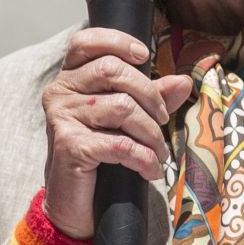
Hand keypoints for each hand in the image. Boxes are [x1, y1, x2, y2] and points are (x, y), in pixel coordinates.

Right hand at [41, 28, 190, 239]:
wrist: (74, 203)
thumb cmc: (100, 153)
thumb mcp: (127, 119)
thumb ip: (153, 96)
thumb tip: (184, 81)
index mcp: (70, 77)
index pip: (86, 41)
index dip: (118, 41)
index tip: (145, 56)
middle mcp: (60, 92)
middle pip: (113, 70)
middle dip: (150, 94)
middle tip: (162, 119)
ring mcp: (62, 118)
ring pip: (122, 107)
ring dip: (151, 133)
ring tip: (159, 151)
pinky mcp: (70, 145)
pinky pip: (120, 143)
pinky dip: (144, 158)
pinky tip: (150, 169)